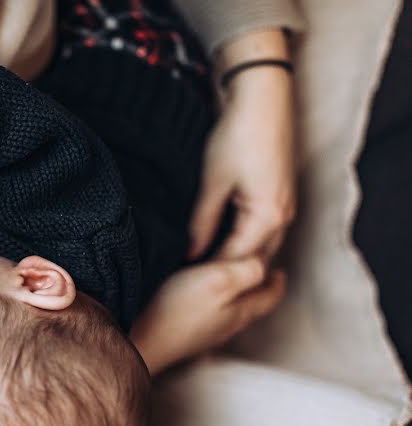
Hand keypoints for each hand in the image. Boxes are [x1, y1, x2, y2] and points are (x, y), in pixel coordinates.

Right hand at [130, 257, 286, 375]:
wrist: (138, 341)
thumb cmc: (176, 308)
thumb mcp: (218, 279)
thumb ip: (246, 270)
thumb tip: (262, 266)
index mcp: (240, 313)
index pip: (269, 297)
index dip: (277, 283)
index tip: (280, 272)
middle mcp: (225, 328)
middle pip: (250, 307)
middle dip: (256, 288)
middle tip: (255, 272)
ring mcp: (203, 336)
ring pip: (228, 314)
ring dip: (233, 297)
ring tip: (228, 282)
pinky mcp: (181, 337)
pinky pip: (205, 319)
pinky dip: (210, 305)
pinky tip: (197, 300)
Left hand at [189, 30, 296, 261]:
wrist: (264, 97)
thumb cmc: (239, 135)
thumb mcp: (213, 183)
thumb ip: (202, 223)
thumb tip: (191, 253)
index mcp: (268, 217)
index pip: (238, 261)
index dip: (210, 273)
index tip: (184, 284)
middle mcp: (284, 216)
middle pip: (254, 258)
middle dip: (225, 271)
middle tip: (191, 281)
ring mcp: (286, 206)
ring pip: (261, 245)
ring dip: (236, 257)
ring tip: (202, 266)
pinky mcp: (280, 195)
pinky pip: (264, 230)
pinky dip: (244, 240)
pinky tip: (219, 242)